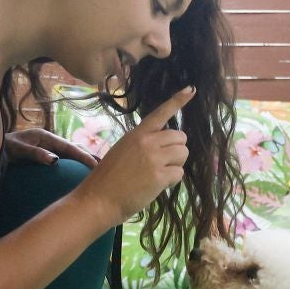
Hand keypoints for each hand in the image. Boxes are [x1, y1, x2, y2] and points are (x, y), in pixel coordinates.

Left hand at [3, 128, 101, 167]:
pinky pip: (61, 158)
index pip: (69, 147)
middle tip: (104, 166)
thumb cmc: (3, 148)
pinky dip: (72, 163)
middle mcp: (47, 140)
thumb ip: (36, 154)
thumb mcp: (18, 150)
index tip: (96, 165)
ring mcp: (45, 146)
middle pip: (72, 148)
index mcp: (45, 136)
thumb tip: (55, 161)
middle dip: (87, 156)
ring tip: (96, 168)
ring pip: (68, 153)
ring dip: (81, 160)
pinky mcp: (42, 153)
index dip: (83, 156)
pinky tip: (76, 172)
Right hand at [78, 87, 194, 226]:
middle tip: (162, 163)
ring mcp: (153, 158)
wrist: (98, 199)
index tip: (191, 89)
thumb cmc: (107, 178)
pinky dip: (172, 181)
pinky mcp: (159, 176)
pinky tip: (157, 185)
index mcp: (136, 134)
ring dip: (176, 164)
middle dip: (176, 150)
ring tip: (159, 174)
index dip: (178, 101)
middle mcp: (147, 142)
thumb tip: (164, 146)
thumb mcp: (122, 151)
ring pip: (183, 154)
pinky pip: (179, 173)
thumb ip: (142, 144)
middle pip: (180, 137)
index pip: (161, 113)